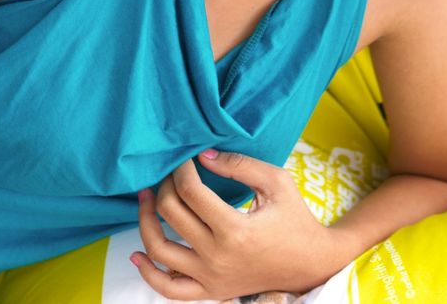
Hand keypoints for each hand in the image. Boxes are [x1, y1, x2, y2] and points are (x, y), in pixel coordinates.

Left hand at [130, 150, 347, 300]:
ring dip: (145, 220)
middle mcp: (217, 257)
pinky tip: (137, 254)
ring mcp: (210, 278)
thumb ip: (239, 165)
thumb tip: (203, 155)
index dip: (181, 169)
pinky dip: (148, 274)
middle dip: (165, 186)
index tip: (185, 157)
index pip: (190, 192)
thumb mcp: (276, 182)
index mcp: (234, 230)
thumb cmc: (295, 217)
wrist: (310, 263)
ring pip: (159, 251)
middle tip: (171, 172)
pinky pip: (168, 290)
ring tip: (146, 199)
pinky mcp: (209, 291)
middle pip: (171, 214)